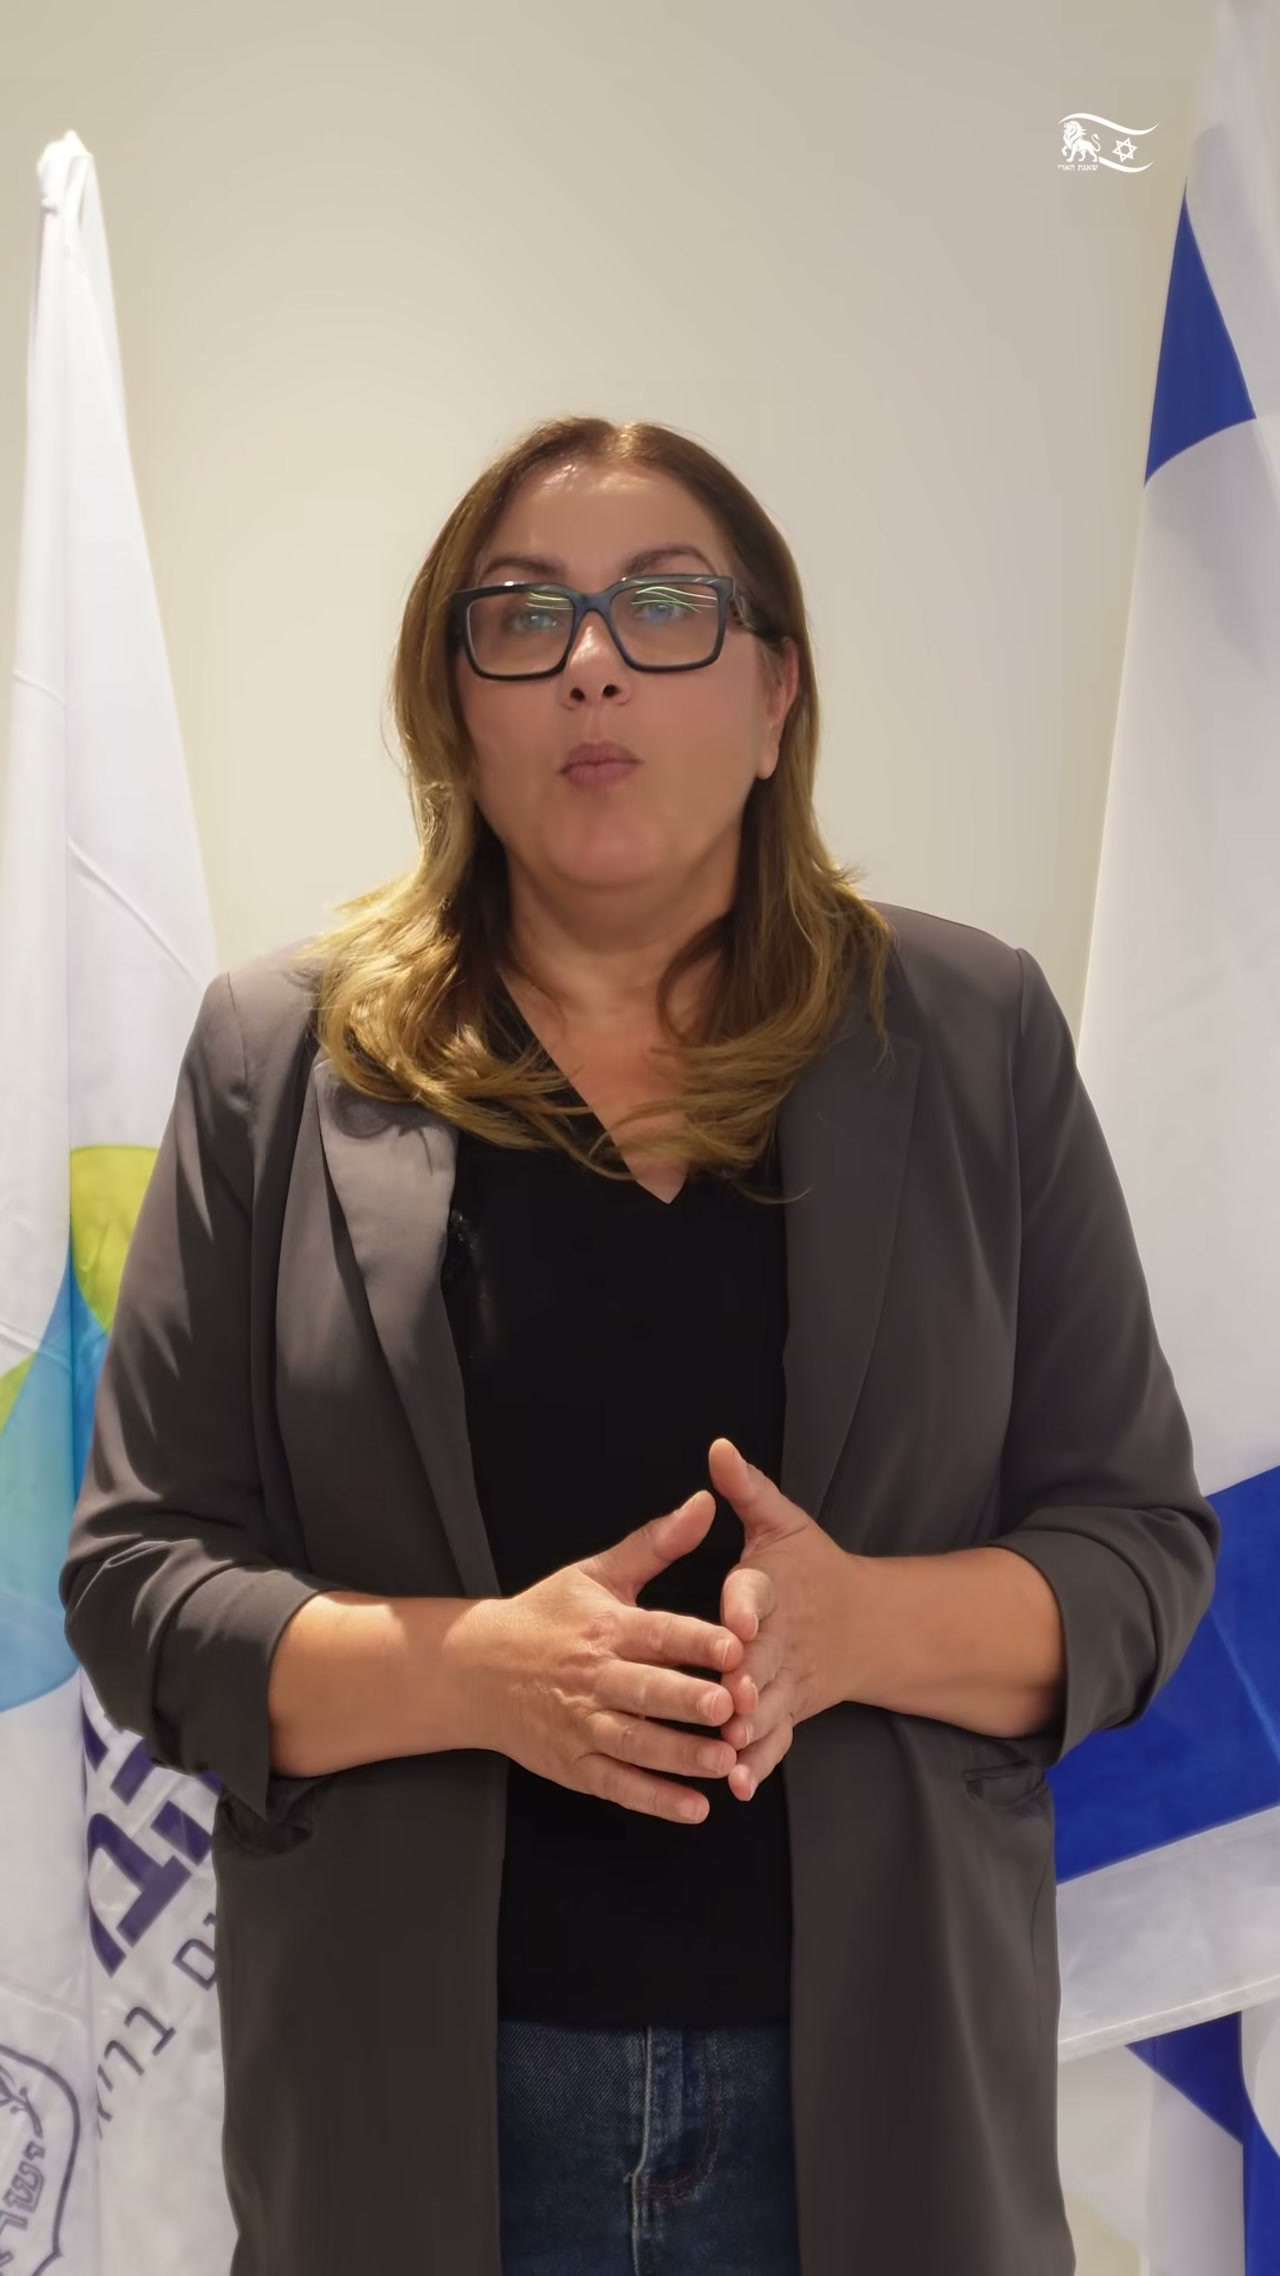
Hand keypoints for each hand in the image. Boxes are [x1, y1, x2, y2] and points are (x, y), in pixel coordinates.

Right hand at [469, 1489, 745, 1825]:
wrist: (476, 1669)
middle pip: (645, 1692)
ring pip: (635, 1744)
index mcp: (605, 1627)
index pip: (655, 1633)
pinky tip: (694, 1808)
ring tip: (725, 1762)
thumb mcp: (597, 1572)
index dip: (695, 1639)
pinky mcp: (574, 1765)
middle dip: (686, 1701)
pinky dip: (655, 1800)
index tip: (735, 1645)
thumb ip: (656, 1543)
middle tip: (729, 1707)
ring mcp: (581, 1725)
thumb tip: (705, 1503)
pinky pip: (618, 1785)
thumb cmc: (547, 1616)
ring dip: (680, 1756)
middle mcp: (594, 1678)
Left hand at [705, 1437, 853, 1801]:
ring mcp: (788, 1682)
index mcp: (771, 1588)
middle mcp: (781, 1640)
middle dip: (745, 1679)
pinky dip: (758, 1764)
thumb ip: (747, 1490)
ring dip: (749, 1728)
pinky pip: (775, 1742)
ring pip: (767, 1707)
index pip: (757, 1594)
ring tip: (725, 1746)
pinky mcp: (789, 1713)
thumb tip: (718, 1447)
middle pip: (762, 1661)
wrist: (867, 1625)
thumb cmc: (812, 1568)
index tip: (735, 1620)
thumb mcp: (783, 1523)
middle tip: (725, 1696)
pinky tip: (735, 1785)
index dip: (745, 1607)